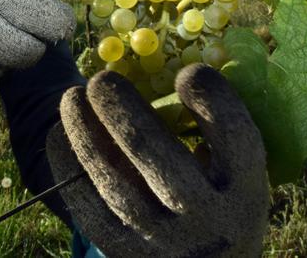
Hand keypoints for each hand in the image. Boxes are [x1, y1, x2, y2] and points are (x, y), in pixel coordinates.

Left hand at [46, 64, 268, 257]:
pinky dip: (68, 166)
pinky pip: (87, 206)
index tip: (188, 73)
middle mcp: (207, 219)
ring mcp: (163, 241)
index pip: (233, 135)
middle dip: (121, 108)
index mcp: (247, 191)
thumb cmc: (224, 202)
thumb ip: (221, 135)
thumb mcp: (243, 178)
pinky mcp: (125, 253)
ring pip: (113, 181)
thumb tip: (182, 66)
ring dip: (84, 132)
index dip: (211, 97)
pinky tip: (60, 135)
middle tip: (102, 80)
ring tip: (72, 98)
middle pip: (155, 153)